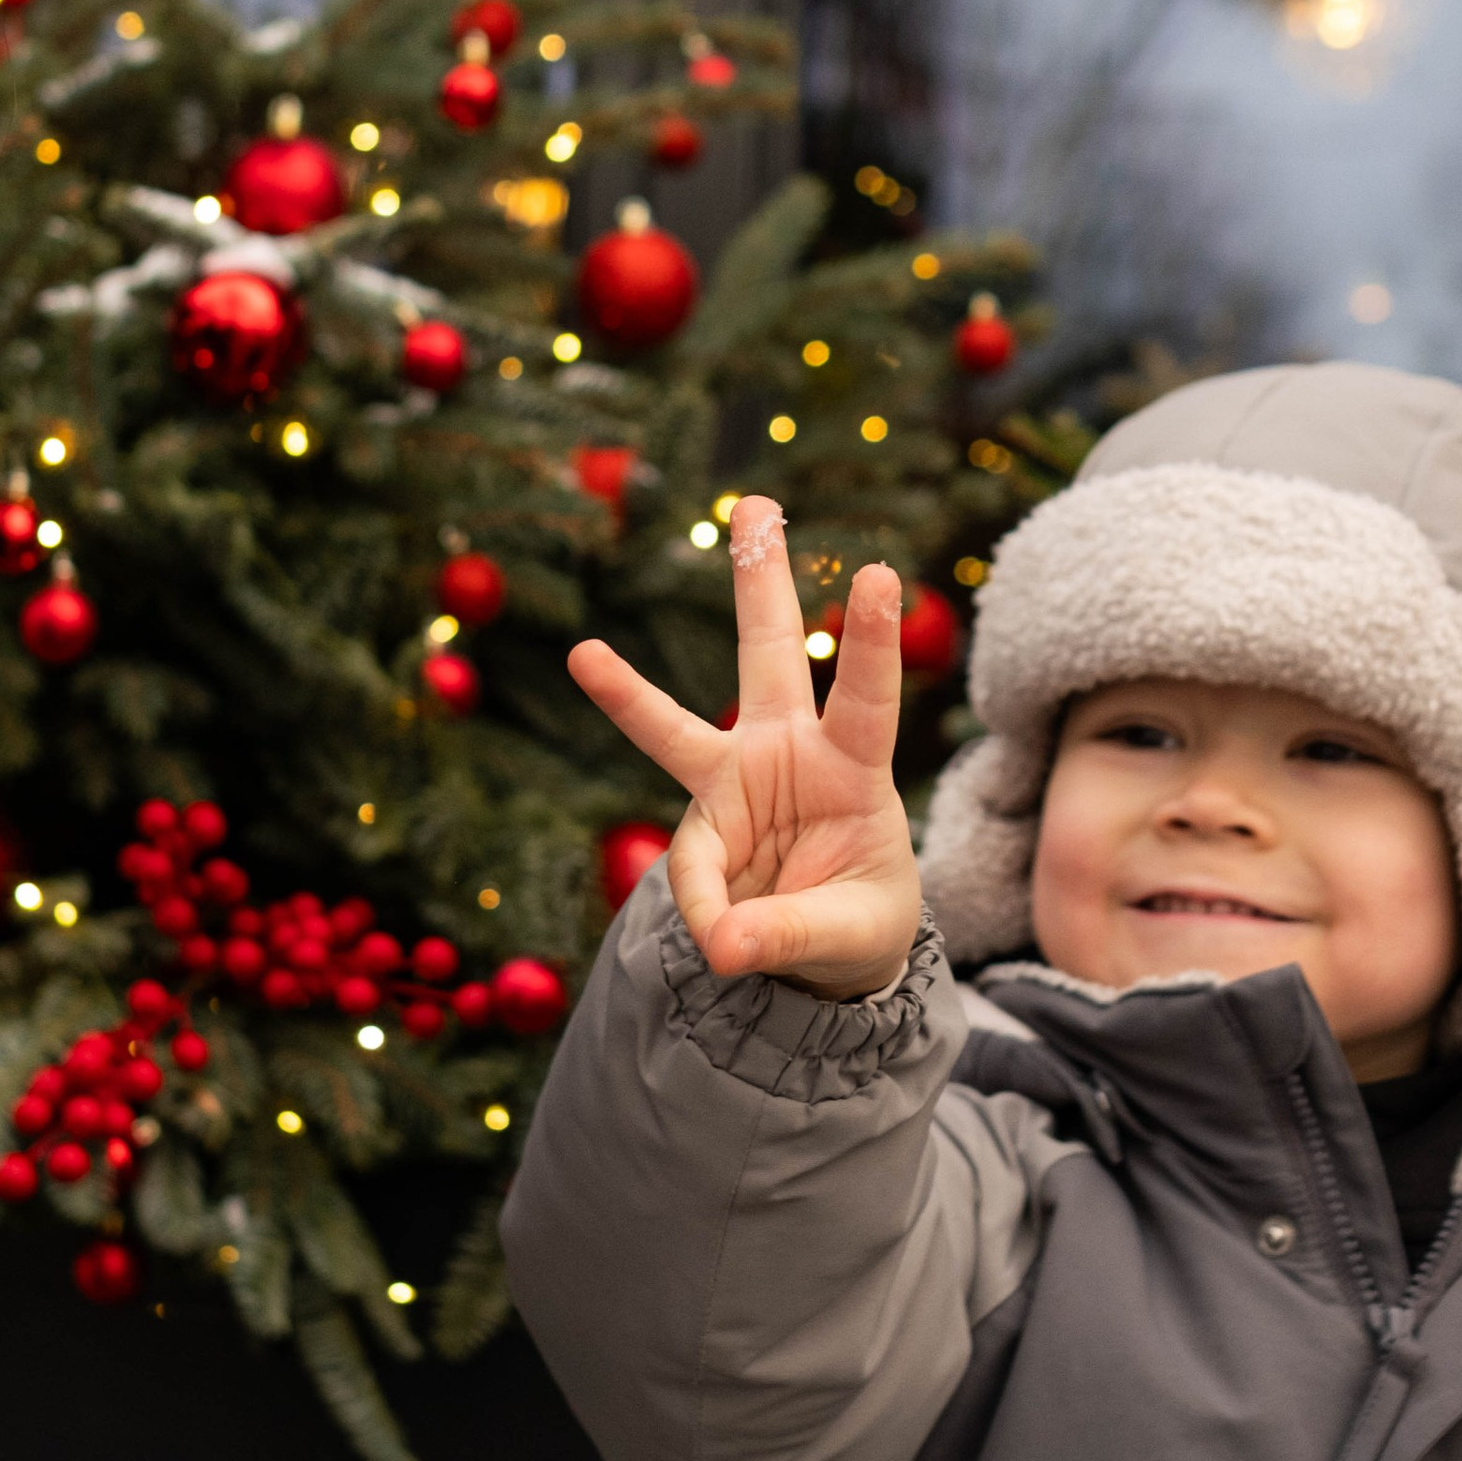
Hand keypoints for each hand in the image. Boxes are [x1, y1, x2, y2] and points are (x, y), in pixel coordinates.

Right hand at [566, 495, 922, 998]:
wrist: (826, 958)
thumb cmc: (859, 923)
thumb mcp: (851, 934)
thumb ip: (792, 934)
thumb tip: (723, 943)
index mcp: (856, 768)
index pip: (868, 696)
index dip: (872, 639)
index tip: (878, 574)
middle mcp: (790, 754)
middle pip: (770, 657)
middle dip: (760, 582)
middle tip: (758, 501)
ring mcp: (737, 783)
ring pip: (678, 728)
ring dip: (628, 693)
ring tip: (583, 655)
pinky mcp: (700, 825)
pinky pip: (685, 869)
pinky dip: (701, 906)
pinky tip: (725, 939)